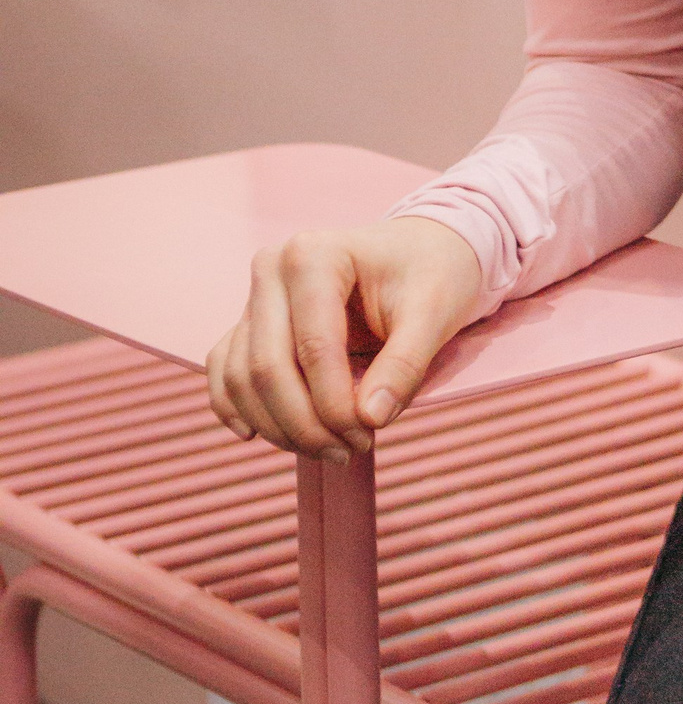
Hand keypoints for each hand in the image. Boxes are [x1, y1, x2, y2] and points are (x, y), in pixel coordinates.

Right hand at [205, 218, 484, 460]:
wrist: (421, 250)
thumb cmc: (431, 273)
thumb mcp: (435, 312)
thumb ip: (405, 365)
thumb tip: (370, 419)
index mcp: (313, 255)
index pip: (313, 348)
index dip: (334, 406)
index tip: (368, 437)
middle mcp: (272, 269)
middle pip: (268, 368)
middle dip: (306, 425)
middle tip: (348, 453)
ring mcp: (255, 295)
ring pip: (243, 378)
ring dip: (278, 427)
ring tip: (328, 450)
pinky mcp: (250, 321)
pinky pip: (226, 371)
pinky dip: (237, 408)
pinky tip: (258, 435)